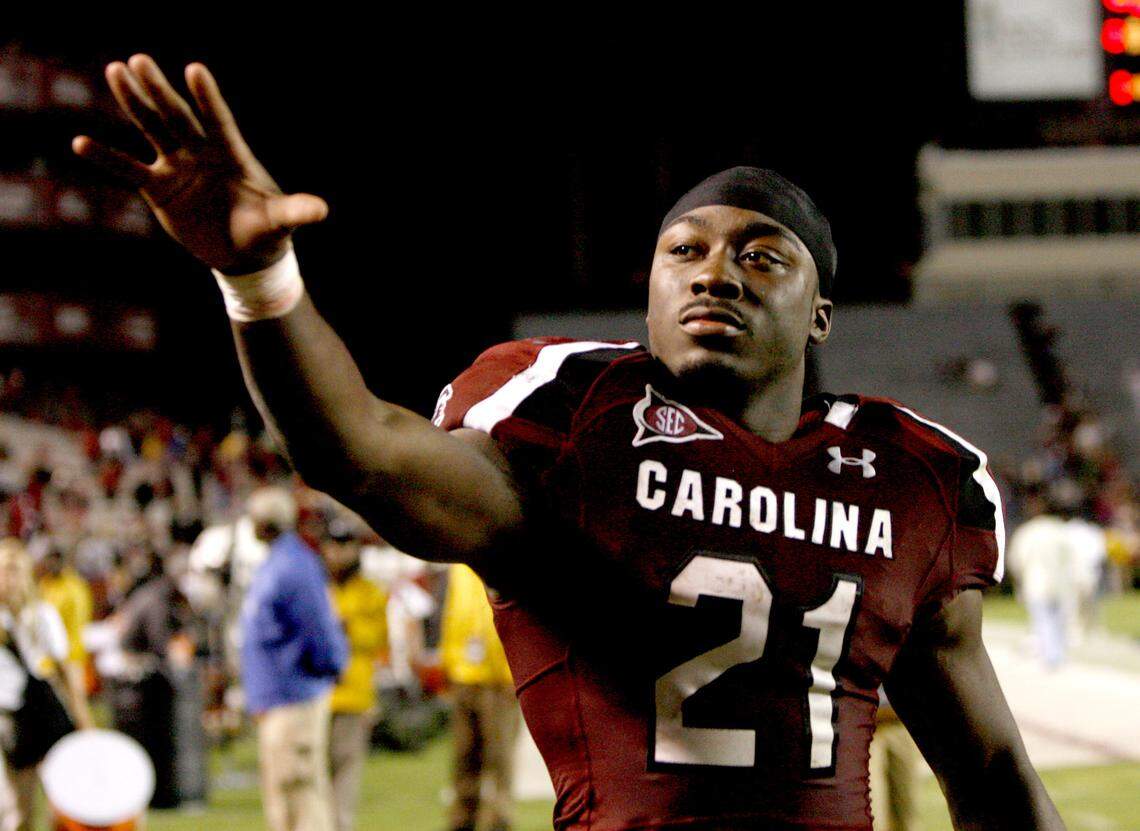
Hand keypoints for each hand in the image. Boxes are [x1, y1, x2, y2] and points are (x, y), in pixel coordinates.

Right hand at [73, 55, 326, 273]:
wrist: (243, 253)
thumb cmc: (266, 231)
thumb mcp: (281, 222)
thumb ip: (296, 211)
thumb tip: (322, 211)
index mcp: (231, 156)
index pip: (217, 121)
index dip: (206, 99)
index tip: (194, 69)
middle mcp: (201, 153)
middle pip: (177, 117)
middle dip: (159, 90)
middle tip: (138, 60)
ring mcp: (178, 167)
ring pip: (151, 129)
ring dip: (134, 103)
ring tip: (116, 72)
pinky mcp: (159, 188)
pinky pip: (128, 170)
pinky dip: (106, 159)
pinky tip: (80, 143)